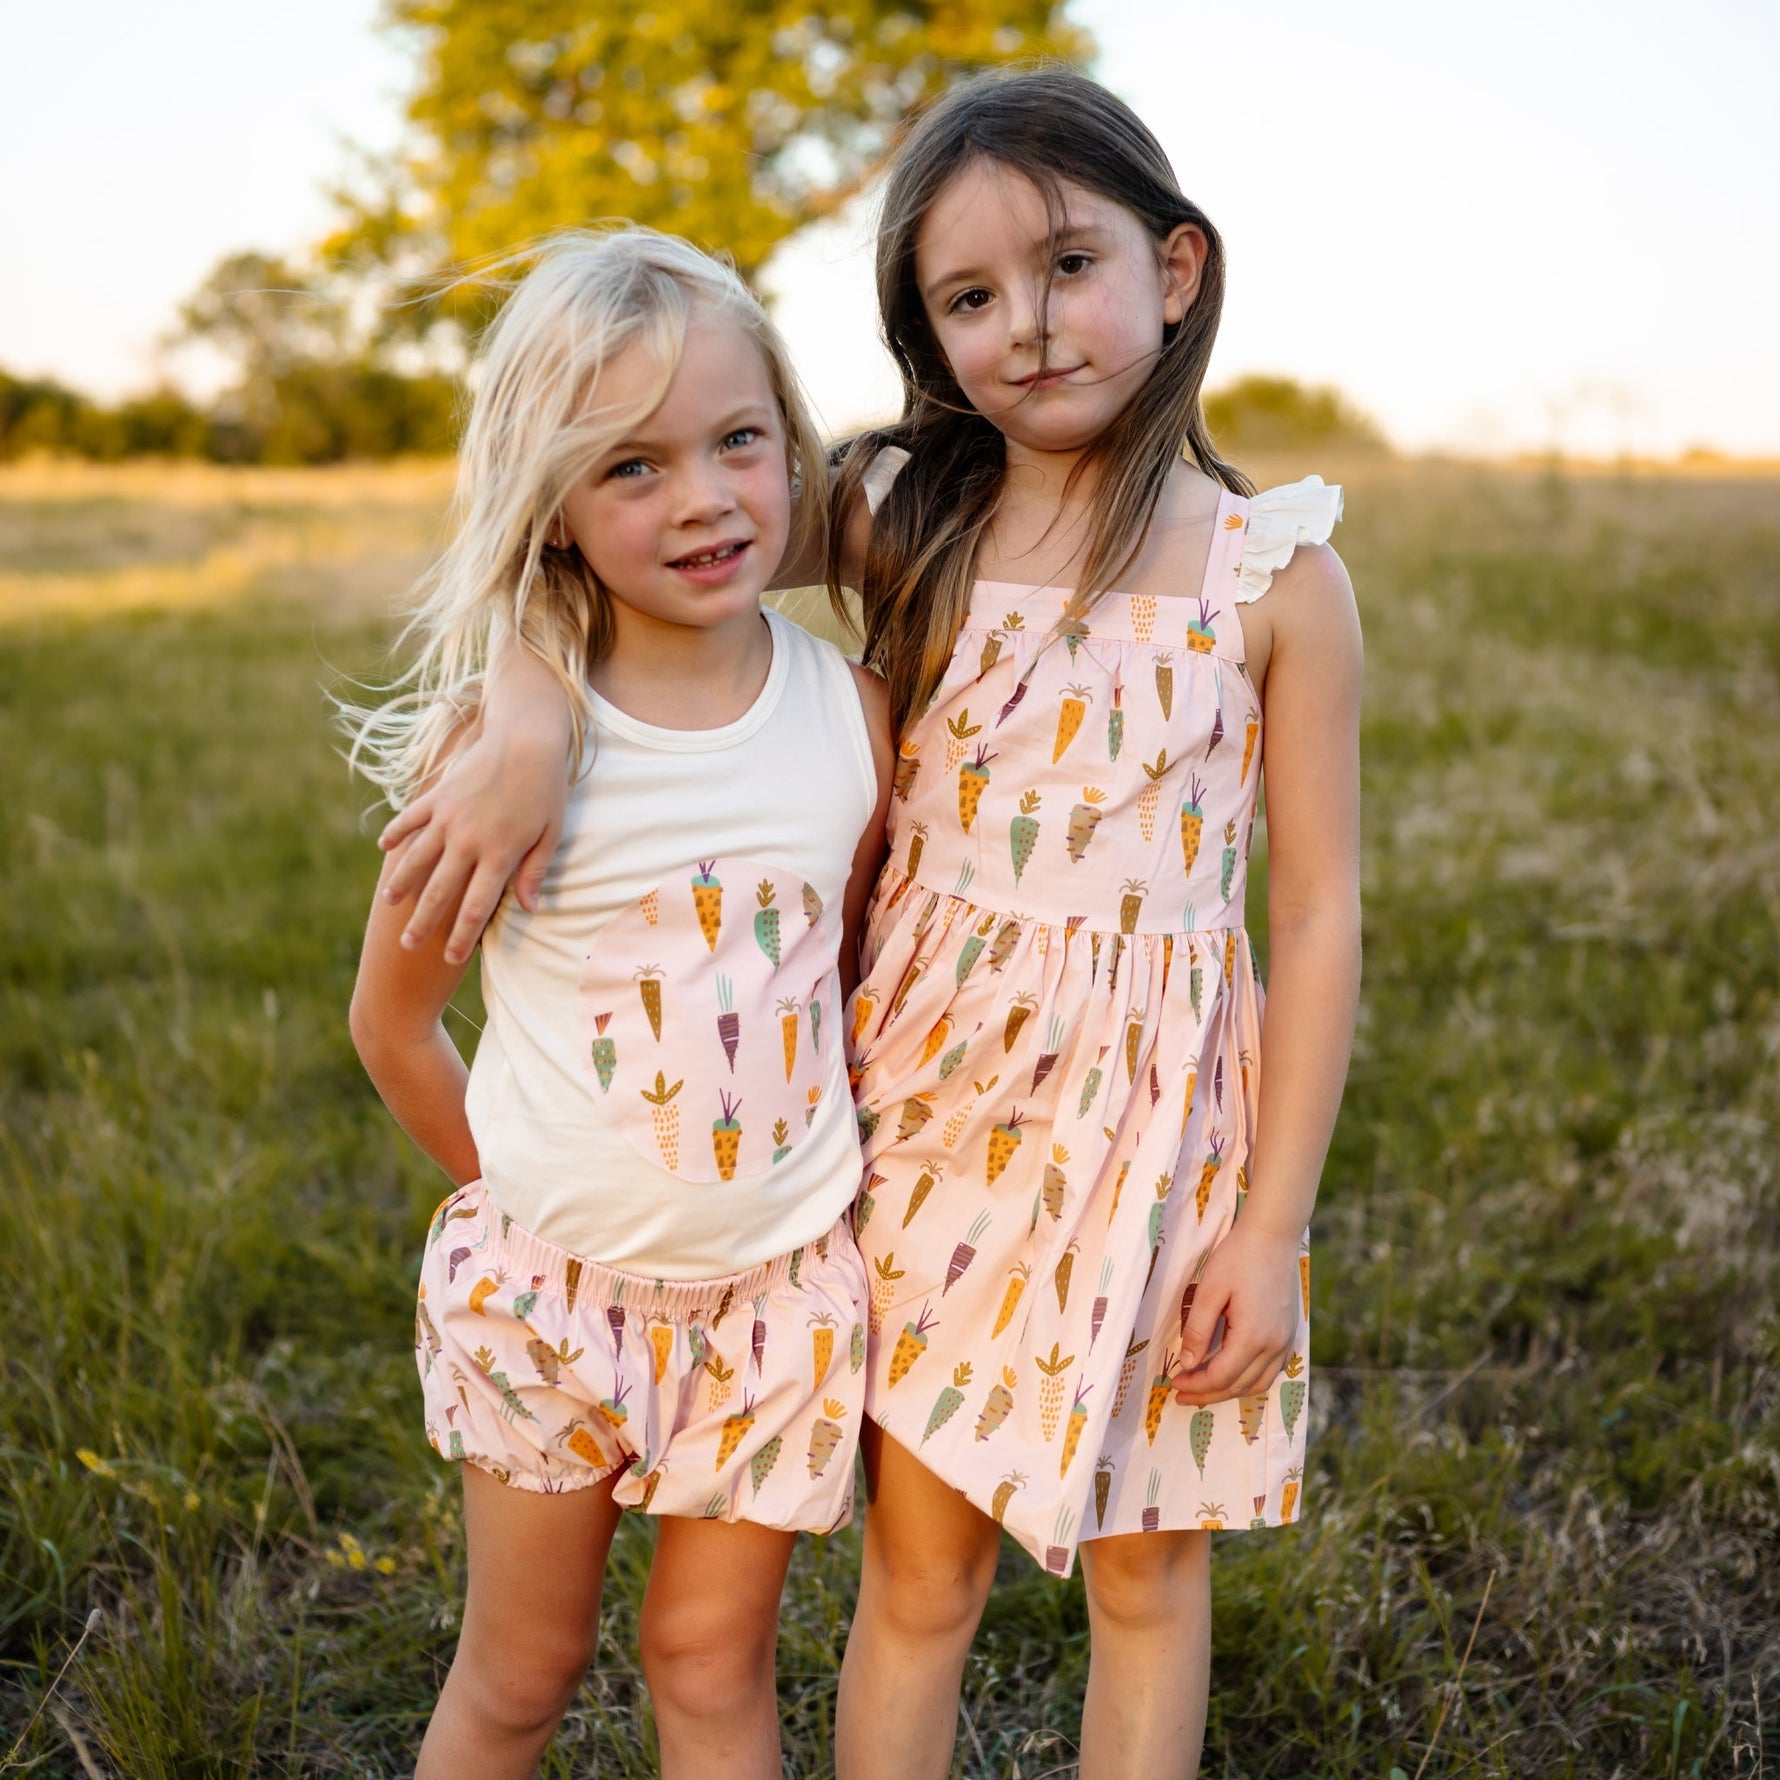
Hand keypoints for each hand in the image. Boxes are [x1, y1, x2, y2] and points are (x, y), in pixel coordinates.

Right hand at [378, 718, 566, 964]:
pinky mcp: (438, 795)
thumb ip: (535, 872)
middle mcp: (468, 841)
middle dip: (423, 922)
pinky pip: (411, 818)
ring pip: (417, 858)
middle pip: (440, 892)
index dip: (461, 936)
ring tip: (389, 903)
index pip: (477, 908)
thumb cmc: (546, 788)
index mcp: (499, 855)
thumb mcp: (551, 833)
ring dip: (401, 883)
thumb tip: (528, 908)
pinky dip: (396, 833)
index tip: (449, 958)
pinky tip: (383, 847)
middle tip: (407, 944)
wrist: (527, 737)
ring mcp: (448, 817)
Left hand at [1171, 1218, 1301, 1405]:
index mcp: (1253, 1337)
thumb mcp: (1209, 1291)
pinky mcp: (1289, 1334)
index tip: (1173, 1383)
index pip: (1220, 1376)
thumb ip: (1197, 1330)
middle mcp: (1274, 1346)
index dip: (1195, 1384)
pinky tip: (1232, 1374)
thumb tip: (1186, 1363)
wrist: (1273, 1235)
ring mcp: (1285, 1341)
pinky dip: (1249, 1380)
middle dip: (1208, 1394)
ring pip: (1258, 1383)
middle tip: (1181, 1394)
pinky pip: (1270, 1370)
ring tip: (1203, 1390)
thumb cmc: (1238, 1257)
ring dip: (1229, 1391)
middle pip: (1239, 1385)